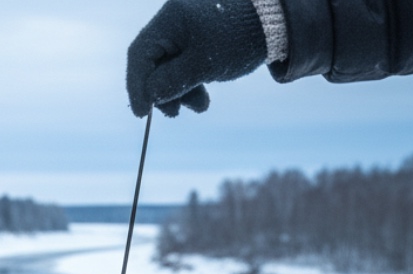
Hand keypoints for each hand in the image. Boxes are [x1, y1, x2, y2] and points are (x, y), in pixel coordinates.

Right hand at [127, 0, 267, 116]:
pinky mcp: (199, 40)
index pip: (139, 55)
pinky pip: (184, 64)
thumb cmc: (239, 39)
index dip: (137, 86)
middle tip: (174, 114)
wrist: (275, 23)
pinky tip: (202, 98)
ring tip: (198, 106)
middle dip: (161, 92)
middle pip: (152, 62)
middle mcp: (173, 22)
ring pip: (169, 67)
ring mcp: (186, 31)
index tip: (142, 113)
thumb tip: (149, 96)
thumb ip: (172, 81)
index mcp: (170, 20)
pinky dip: (190, 83)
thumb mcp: (204, 64)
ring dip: (179, 92)